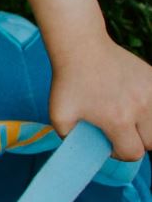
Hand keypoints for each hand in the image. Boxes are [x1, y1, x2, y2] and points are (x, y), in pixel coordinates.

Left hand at [48, 35, 151, 160]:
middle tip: (121, 131)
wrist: (82, 48)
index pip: (133, 153)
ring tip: (129, 117)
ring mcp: (150, 92)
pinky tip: (133, 101)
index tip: (110, 143)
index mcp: (118, 120)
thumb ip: (69, 138)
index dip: (120, 153)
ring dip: (146, 126)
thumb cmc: (69, 81)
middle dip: (137, 142)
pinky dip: (149, 107)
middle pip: (151, 142)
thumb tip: (82, 149)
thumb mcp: (59, 115)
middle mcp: (140, 107)